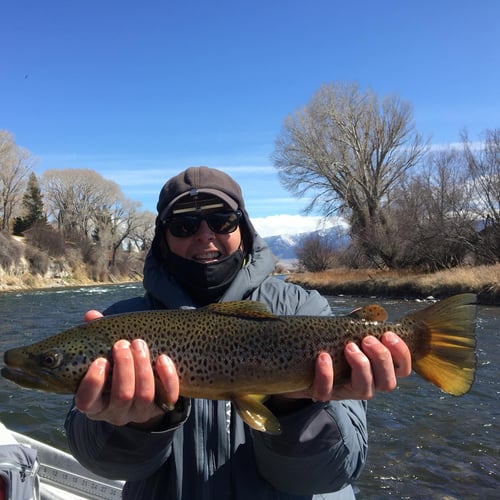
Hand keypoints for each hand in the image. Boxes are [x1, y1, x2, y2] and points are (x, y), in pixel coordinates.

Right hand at [74, 311, 179, 426]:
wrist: (140, 387)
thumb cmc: (115, 366)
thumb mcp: (103, 355)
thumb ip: (96, 337)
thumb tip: (91, 315)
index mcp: (95, 402)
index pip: (87, 402)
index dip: (93, 383)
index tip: (100, 360)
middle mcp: (116, 412)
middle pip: (122, 396)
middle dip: (124, 367)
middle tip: (122, 344)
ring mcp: (140, 411)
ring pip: (144, 395)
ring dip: (143, 367)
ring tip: (139, 343)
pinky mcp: (162, 406)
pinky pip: (168, 396)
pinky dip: (167, 376)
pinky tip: (162, 358)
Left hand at [280, 332, 411, 401]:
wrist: (298, 363)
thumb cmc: (331, 346)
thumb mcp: (345, 334)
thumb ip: (356, 324)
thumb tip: (365, 313)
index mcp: (377, 370)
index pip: (402, 369)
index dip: (401, 354)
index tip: (388, 334)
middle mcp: (366, 384)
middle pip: (388, 382)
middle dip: (381, 358)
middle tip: (367, 339)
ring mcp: (345, 392)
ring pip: (365, 390)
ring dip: (361, 366)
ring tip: (349, 347)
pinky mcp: (322, 394)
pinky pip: (327, 390)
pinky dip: (326, 374)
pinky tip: (323, 356)